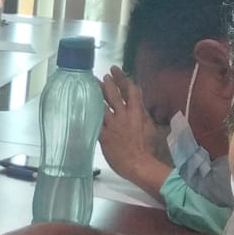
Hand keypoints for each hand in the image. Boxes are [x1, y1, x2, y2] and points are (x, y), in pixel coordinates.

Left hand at [99, 67, 169, 188]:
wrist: (139, 163)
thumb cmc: (147, 149)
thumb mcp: (151, 128)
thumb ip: (144, 115)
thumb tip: (140, 106)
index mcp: (137, 112)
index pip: (130, 91)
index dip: (122, 78)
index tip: (116, 70)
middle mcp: (123, 115)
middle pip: (114, 95)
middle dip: (108, 83)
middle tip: (102, 75)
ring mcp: (112, 125)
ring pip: (102, 105)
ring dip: (96, 95)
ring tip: (91, 86)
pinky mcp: (103, 135)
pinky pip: (94, 122)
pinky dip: (89, 115)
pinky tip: (82, 109)